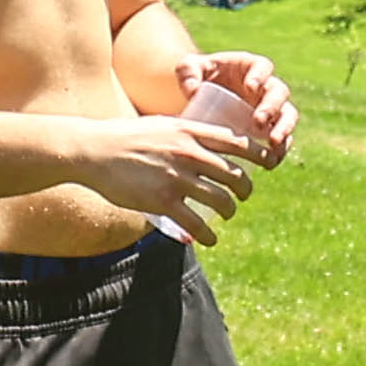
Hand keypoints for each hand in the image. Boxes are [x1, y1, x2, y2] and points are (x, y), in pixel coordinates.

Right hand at [75, 98, 279, 242]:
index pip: (238, 143)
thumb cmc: (127, 137)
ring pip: (221, 200)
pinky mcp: (163, 201)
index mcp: (190, 131)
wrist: (95, 151)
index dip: (260, 154)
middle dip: (245, 190)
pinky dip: (207, 235)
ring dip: (229, 211)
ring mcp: (177, 178)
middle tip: (242, 196)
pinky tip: (210, 239)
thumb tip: (206, 142)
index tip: (270, 163)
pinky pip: (196, 223)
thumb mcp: (163, 125)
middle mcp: (189, 153)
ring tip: (227, 214)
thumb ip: (187, 133)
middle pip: (235, 175)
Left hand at [181, 51, 301, 161]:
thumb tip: (193, 91)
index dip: (260, 75)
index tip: (250, 87)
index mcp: (250, 67)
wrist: (200, 100)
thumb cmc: (196, 79)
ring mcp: (270, 108)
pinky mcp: (270, 128)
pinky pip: (283, 137)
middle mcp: (265, 86)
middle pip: (279, 92)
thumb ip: (187, 73)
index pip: (262, 66)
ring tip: (274, 143)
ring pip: (287, 115)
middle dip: (272, 107)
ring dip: (284, 128)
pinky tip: (274, 159)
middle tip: (258, 122)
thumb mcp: (187, 70)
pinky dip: (282, 149)